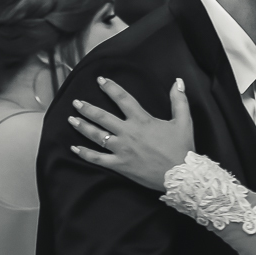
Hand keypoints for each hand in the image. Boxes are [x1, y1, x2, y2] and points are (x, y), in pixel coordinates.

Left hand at [70, 77, 194, 190]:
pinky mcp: (119, 165)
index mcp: (142, 120)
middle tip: (76, 102)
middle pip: (102, 117)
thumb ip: (179, 100)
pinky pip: (97, 158)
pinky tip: (74, 148)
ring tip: (71, 119)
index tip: (100, 80)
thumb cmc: (182, 147)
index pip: (123, 99)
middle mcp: (128, 132)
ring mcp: (121, 149)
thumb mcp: (184, 121)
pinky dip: (84, 153)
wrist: (180, 174)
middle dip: (87, 108)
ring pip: (96, 135)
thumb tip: (178, 82)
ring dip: (82, 126)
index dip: (110, 88)